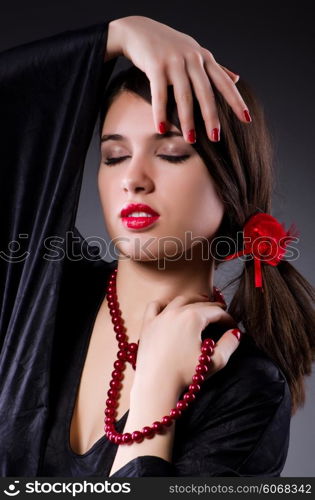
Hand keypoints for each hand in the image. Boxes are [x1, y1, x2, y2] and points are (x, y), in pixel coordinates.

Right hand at [106, 15, 248, 143]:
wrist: (139, 30)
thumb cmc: (169, 46)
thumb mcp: (195, 53)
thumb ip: (216, 68)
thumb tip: (237, 78)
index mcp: (204, 58)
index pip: (224, 83)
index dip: (236, 101)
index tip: (247, 119)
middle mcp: (192, 59)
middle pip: (205, 93)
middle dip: (211, 117)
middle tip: (216, 138)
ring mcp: (174, 61)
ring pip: (184, 96)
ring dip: (187, 120)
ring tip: (190, 140)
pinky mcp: (155, 65)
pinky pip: (159, 93)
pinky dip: (160, 112)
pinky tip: (162, 128)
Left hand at [131, 293, 240, 397]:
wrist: (156, 385)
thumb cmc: (185, 374)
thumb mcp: (215, 361)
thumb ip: (229, 344)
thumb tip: (235, 333)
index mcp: (193, 317)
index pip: (216, 312)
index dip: (228, 318)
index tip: (233, 327)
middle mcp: (176, 312)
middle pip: (200, 304)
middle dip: (213, 309)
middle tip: (222, 316)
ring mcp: (160, 316)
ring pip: (179, 301)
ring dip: (193, 302)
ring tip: (201, 308)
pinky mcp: (147, 325)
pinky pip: (155, 306)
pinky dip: (164, 304)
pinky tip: (170, 309)